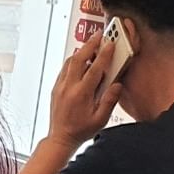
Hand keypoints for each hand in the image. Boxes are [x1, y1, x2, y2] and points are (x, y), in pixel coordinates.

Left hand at [44, 31, 123, 147]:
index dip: (103, 55)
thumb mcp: (100, 119)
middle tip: (99, 35)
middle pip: (78, 59)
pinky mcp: (56, 88)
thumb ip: (109, 101)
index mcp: (81, 94)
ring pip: (69, 62)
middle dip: (89, 45)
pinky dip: (73, 61)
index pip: (94, 69)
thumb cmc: (80, 130)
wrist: (60, 138)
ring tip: (91, 44)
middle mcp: (69, 88)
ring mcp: (60, 87)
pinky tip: (80, 60)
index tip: (110, 44)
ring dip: (81, 51)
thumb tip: (117, 84)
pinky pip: (64, 70)